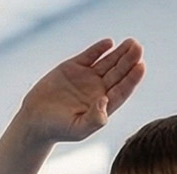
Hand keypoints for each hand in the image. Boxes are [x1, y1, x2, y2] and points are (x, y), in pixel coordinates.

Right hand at [0, 39, 144, 173]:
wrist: (35, 120)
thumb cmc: (58, 129)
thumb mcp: (78, 129)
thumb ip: (95, 119)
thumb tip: (105, 100)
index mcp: (104, 106)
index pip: (122, 90)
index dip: (132, 78)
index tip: (141, 66)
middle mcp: (99, 90)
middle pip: (118, 73)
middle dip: (129, 60)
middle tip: (138, 47)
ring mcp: (87, 77)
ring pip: (108, 62)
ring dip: (119, 52)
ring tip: (131, 42)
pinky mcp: (73, 67)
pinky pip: (90, 56)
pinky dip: (99, 49)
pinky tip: (109, 43)